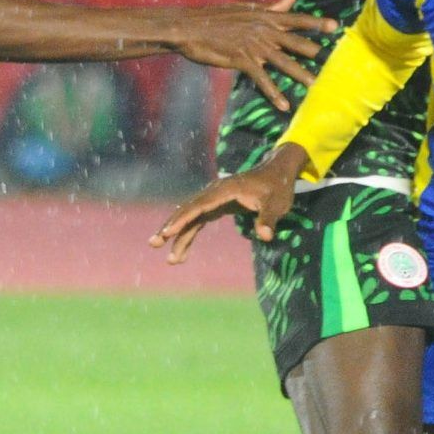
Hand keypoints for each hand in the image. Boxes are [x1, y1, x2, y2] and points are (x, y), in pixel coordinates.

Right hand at [151, 145, 306, 257]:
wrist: (277, 173)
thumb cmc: (278, 187)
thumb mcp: (278, 203)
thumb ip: (269, 219)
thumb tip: (266, 236)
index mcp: (226, 190)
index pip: (200, 205)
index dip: (183, 218)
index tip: (168, 232)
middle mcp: (215, 192)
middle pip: (187, 210)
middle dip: (170, 227)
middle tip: (154, 243)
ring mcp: (213, 199)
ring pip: (189, 218)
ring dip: (177, 237)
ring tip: (170, 260)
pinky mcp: (215, 206)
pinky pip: (196, 222)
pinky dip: (188, 236)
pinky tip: (181, 254)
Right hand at [159, 0, 333, 107]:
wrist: (190, 27)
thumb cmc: (216, 17)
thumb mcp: (247, 8)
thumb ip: (272, 7)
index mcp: (266, 16)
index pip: (297, 18)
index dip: (317, 23)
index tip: (336, 27)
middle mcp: (264, 30)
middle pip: (296, 42)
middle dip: (315, 51)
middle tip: (334, 60)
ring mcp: (254, 45)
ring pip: (283, 62)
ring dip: (300, 75)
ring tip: (315, 85)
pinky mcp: (242, 59)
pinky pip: (262, 78)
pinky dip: (273, 93)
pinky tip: (284, 104)